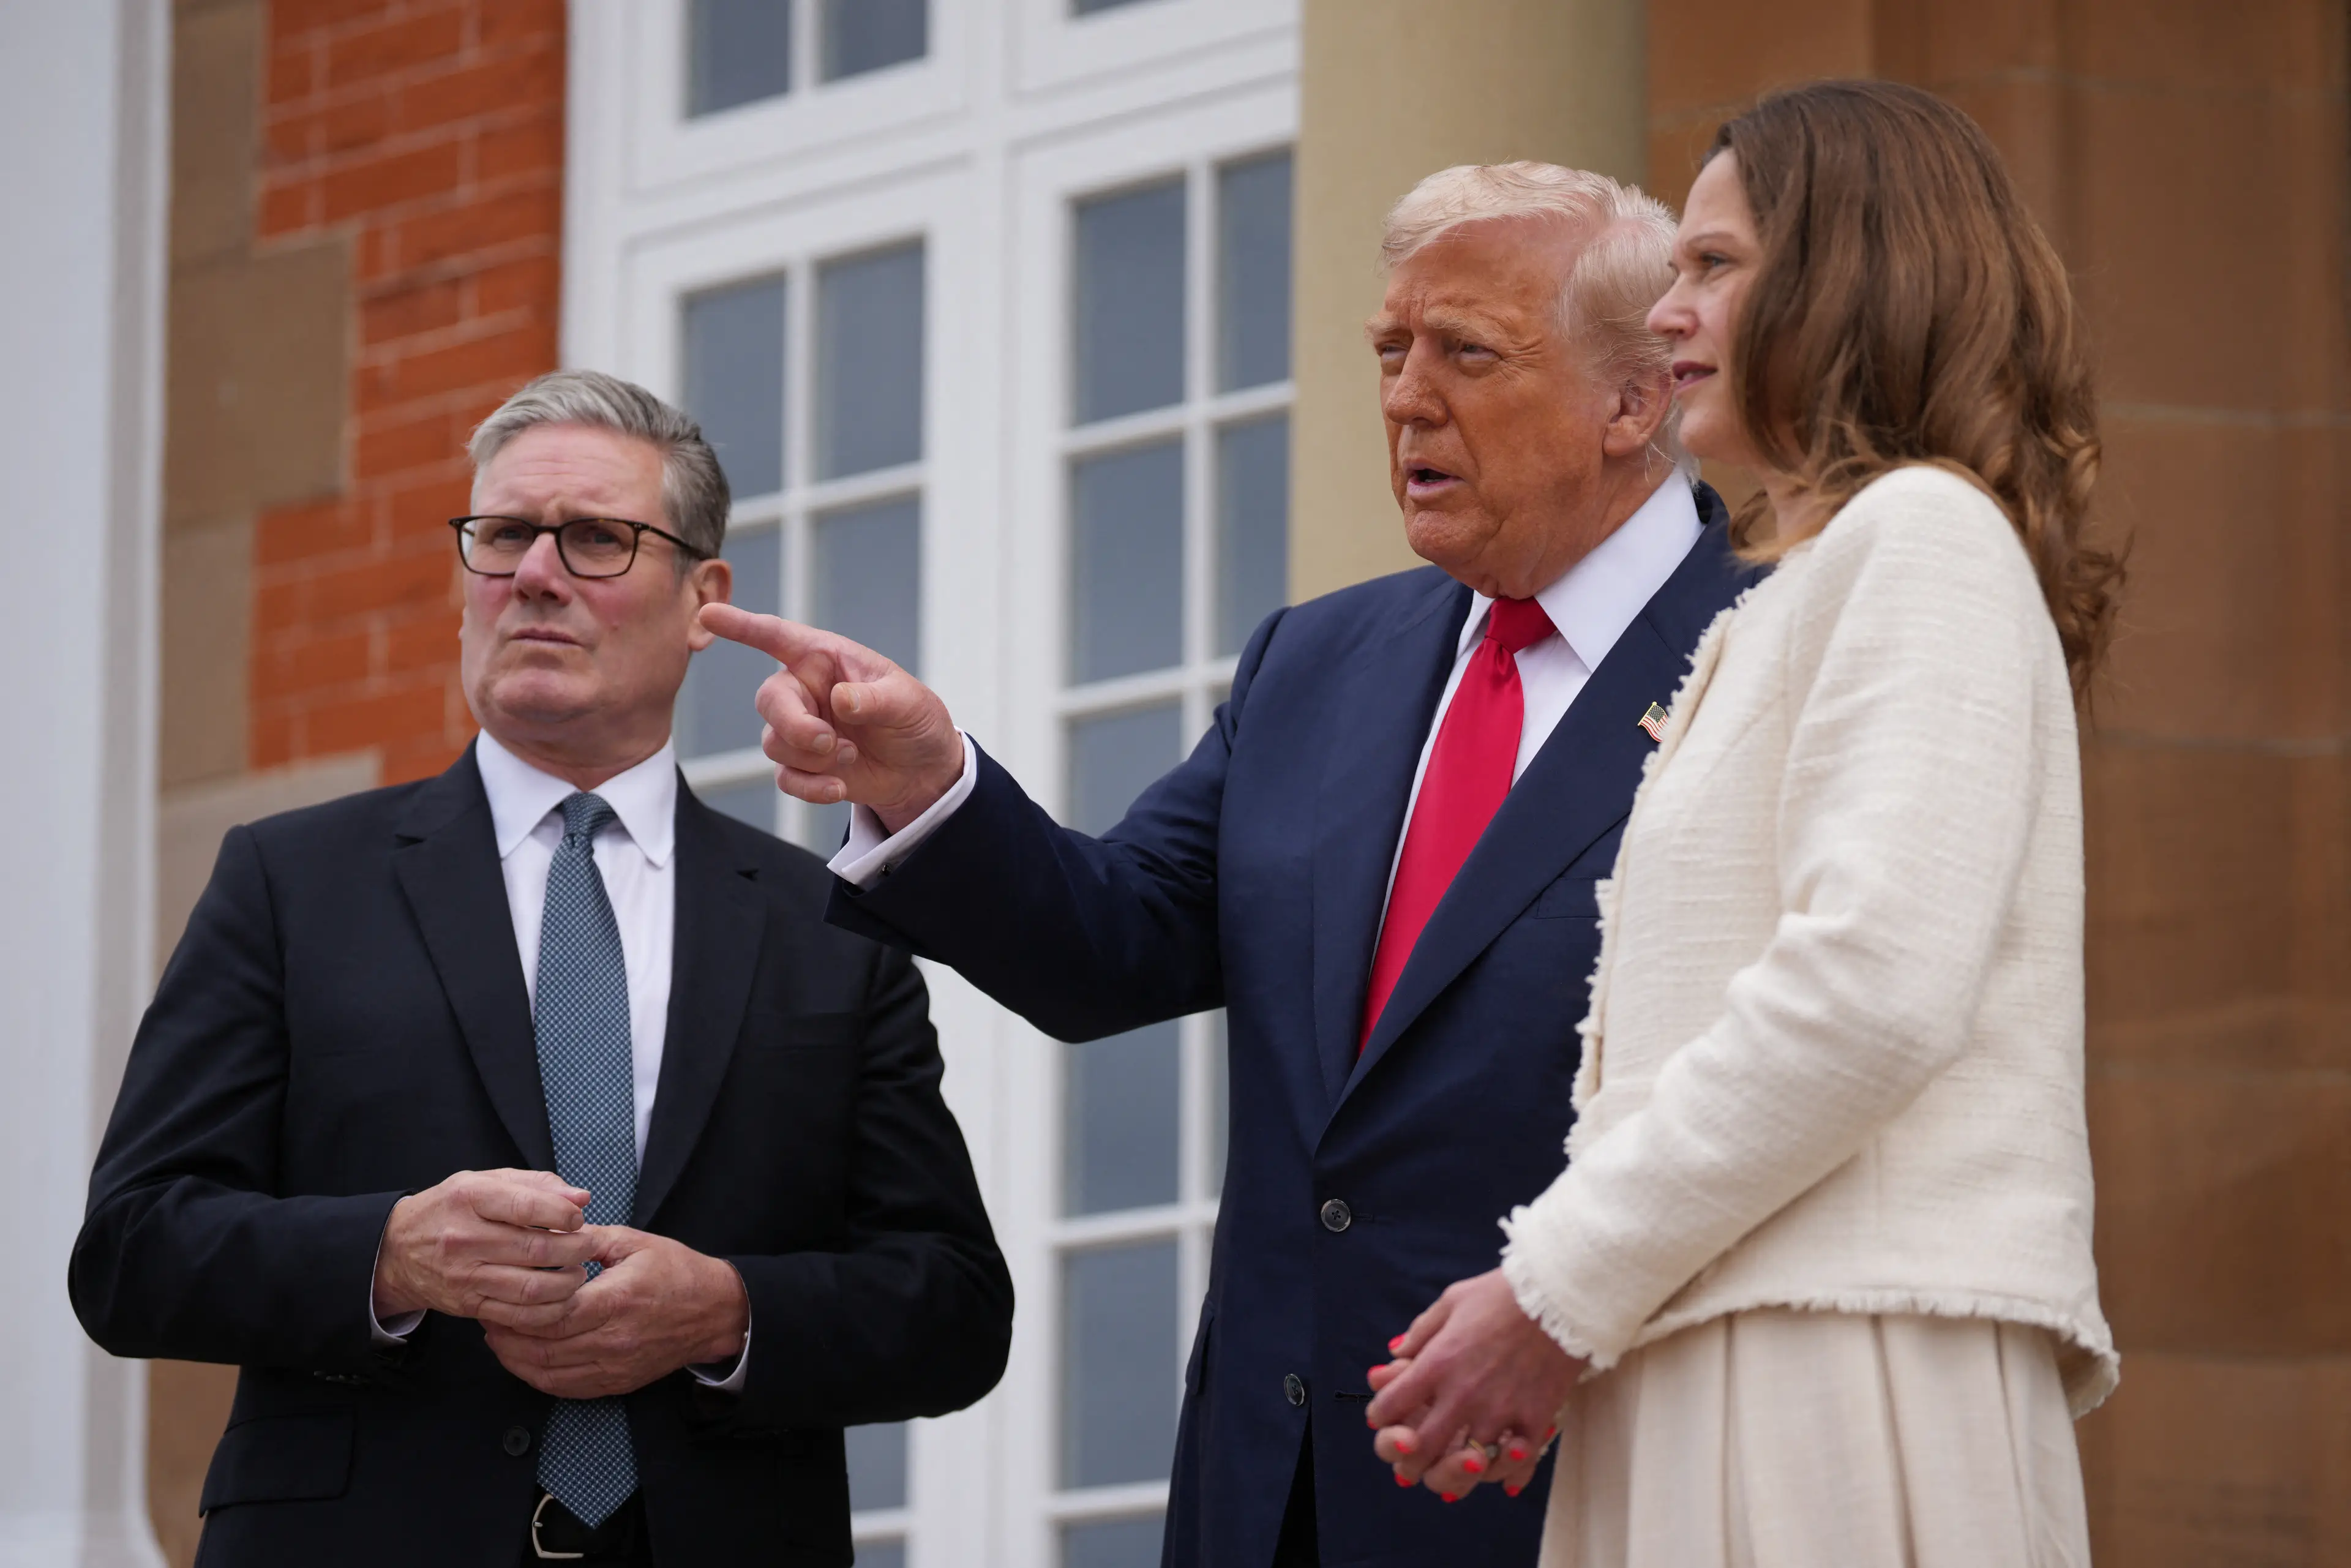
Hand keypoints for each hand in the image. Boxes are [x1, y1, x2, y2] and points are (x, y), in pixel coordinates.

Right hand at [372, 1168, 598, 1322]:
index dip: (563, 1213)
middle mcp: (465, 1238)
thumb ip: (536, 1184)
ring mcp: (465, 1275)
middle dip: (576, 1249)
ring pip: (531, 1287)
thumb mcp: (485, 1182)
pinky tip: (561, 1298)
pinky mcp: (468, 1305)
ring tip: (578, 1273)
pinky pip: (518, 1315)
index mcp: (470, 1198)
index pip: (525, 1205)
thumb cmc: (452, 1209)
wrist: (396, 1251)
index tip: (579, 1218)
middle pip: (535, 1249)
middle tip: (589, 1246)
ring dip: (567, 1283)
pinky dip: (549, 1311)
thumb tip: (581, 1197)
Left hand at [482, 1226, 749, 1399]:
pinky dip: (536, 1376)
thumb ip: (588, 1239)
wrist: (715, 1312)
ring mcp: (614, 1365)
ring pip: (548, 1371)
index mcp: (616, 1299)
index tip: (495, 1292)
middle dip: (506, 1332)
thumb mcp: (635, 1243)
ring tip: (495, 1336)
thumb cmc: (678, 1273)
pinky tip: (522, 1359)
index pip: (552, 1312)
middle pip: (543, 1345)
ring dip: (514, 1357)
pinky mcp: (615, 1382)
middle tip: (485, 1313)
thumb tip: (547, 1231)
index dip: (516, 1306)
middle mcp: (613, 1339)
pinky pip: (565, 1388)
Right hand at [698, 604, 962, 833]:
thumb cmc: (914, 719)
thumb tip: (841, 700)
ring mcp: (800, 728)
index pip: (778, 637)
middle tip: (829, 742)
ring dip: (813, 758)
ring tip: (852, 756)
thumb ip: (875, 698)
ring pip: (774, 742)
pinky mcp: (802, 764)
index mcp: (826, 658)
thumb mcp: (909, 702)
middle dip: (795, 726)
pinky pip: (785, 777)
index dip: (743, 626)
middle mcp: (805, 689)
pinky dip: (810, 787)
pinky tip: (839, 789)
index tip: (709, 613)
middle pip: (769, 701)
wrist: (922, 769)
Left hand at [1364, 1269, 1584, 1495]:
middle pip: (1421, 1450)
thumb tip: (1394, 1356)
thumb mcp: (1452, 1301)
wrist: (1560, 1295)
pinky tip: (1504, 1479)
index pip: (1388, 1407)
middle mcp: (1462, 1393)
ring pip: (1467, 1466)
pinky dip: (1509, 1475)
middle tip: (1412, 1463)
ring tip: (1455, 1471)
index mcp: (1436, 1363)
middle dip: (1409, 1462)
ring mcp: (1500, 1411)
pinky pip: (1518, 1463)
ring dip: (1456, 1475)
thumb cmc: (1502, 1294)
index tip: (1387, 1418)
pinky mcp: (1535, 1419)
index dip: (1381, 1417)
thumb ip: (1420, 1333)